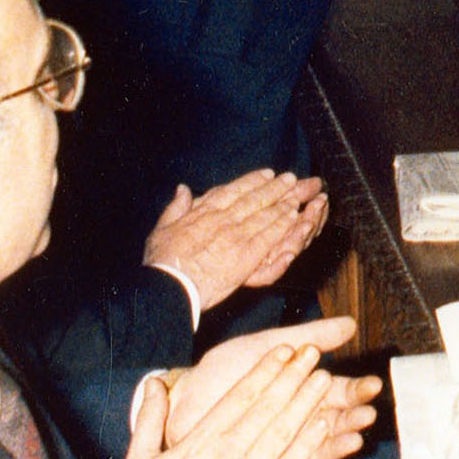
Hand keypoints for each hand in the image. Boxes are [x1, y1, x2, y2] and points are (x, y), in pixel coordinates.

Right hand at [122, 323, 377, 458]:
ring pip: (282, 432)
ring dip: (306, 403)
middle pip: (267, 407)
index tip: (283, 350)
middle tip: (312, 353)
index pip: (240, 396)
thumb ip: (149, 419)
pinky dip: (307, 446)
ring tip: (324, 379)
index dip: (265, 370)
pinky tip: (324, 427)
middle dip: (292, 376)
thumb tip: (153, 384)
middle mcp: (228, 452)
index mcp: (201, 439)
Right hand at [142, 169, 326, 311]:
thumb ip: (176, 206)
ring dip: (282, 204)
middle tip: (290, 179)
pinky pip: (268, 237)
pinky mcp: (246, 256)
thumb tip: (183, 188)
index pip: (233, 190)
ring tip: (296, 195)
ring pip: (264, 215)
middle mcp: (223, 219)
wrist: (170, 285)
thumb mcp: (162, 228)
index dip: (252, 180)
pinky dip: (282, 225)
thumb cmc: (162, 260)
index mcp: (204, 212)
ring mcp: (236, 236)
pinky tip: (293, 219)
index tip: (266, 173)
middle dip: (274, 188)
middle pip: (254, 199)